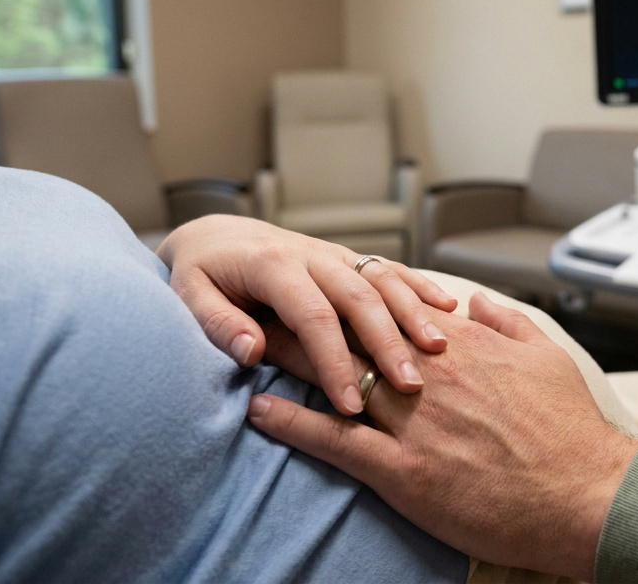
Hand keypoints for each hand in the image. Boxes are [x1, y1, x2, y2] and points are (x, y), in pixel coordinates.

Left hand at [156, 214, 457, 414]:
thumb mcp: (188, 296)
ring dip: (414, 314)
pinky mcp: (350, 258)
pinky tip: (448, 309)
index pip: (312, 316)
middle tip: (409, 387)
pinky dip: (421, 287)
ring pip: (385, 280)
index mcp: (272, 265)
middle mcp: (311, 255)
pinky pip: (393, 269)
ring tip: (437, 351)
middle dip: (387, 343)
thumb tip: (251, 350)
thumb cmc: (199, 274)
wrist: (215, 232)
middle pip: (360, 298)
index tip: (349, 404)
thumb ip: (217, 323)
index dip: (333, 361)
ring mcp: (336, 254)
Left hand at [246, 291, 637, 580]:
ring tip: (243, 345)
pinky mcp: (403, 470)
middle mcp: (429, 374)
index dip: (344, 298)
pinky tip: (257, 410)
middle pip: (349, 335)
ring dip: (286, 361)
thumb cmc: (571, 430)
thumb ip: (507, 322)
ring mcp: (413, 422)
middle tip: (258, 302)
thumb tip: (474, 301)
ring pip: (334, 379)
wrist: (586, 493)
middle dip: (301, 317)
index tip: (310, 287)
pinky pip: (334, 441)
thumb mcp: (547, 358)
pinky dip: (290, 423)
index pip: (386, 310)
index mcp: (461, 346)